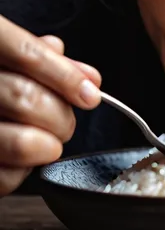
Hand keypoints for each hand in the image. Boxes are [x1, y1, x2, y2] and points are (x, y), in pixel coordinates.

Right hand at [0, 15, 101, 195]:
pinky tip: (21, 159)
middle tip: (66, 123)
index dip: (64, 75)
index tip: (90, 94)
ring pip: (19, 140)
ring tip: (50, 143)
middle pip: (26, 97)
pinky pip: (3, 176)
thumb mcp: (9, 56)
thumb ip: (46, 59)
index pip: (25, 53)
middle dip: (60, 115)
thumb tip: (88, 77)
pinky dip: (22, 171)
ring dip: (48, 146)